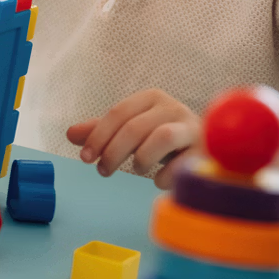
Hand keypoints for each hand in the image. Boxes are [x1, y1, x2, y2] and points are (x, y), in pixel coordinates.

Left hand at [66, 89, 200, 188]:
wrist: (208, 143)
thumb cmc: (162, 135)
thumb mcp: (131, 129)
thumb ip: (103, 130)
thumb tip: (70, 134)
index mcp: (151, 98)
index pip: (118, 113)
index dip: (98, 135)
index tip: (84, 158)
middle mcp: (173, 107)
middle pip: (135, 127)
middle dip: (114, 151)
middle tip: (103, 171)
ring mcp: (192, 128)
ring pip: (163, 137)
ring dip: (142, 158)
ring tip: (136, 170)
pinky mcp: (205, 151)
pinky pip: (184, 163)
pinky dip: (166, 175)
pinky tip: (157, 181)